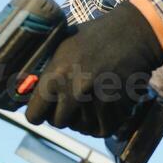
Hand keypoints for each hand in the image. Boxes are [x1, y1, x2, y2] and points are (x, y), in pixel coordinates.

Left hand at [24, 3, 162, 136]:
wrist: (133, 33)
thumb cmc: (94, 36)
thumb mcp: (62, 47)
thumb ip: (47, 72)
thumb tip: (29, 90)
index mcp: (55, 76)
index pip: (34, 116)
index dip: (38, 113)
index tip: (44, 109)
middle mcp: (75, 92)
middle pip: (58, 123)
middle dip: (62, 114)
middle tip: (71, 102)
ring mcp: (97, 101)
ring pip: (81, 128)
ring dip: (83, 119)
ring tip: (90, 101)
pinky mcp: (117, 108)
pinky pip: (102, 129)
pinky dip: (101, 123)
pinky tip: (103, 108)